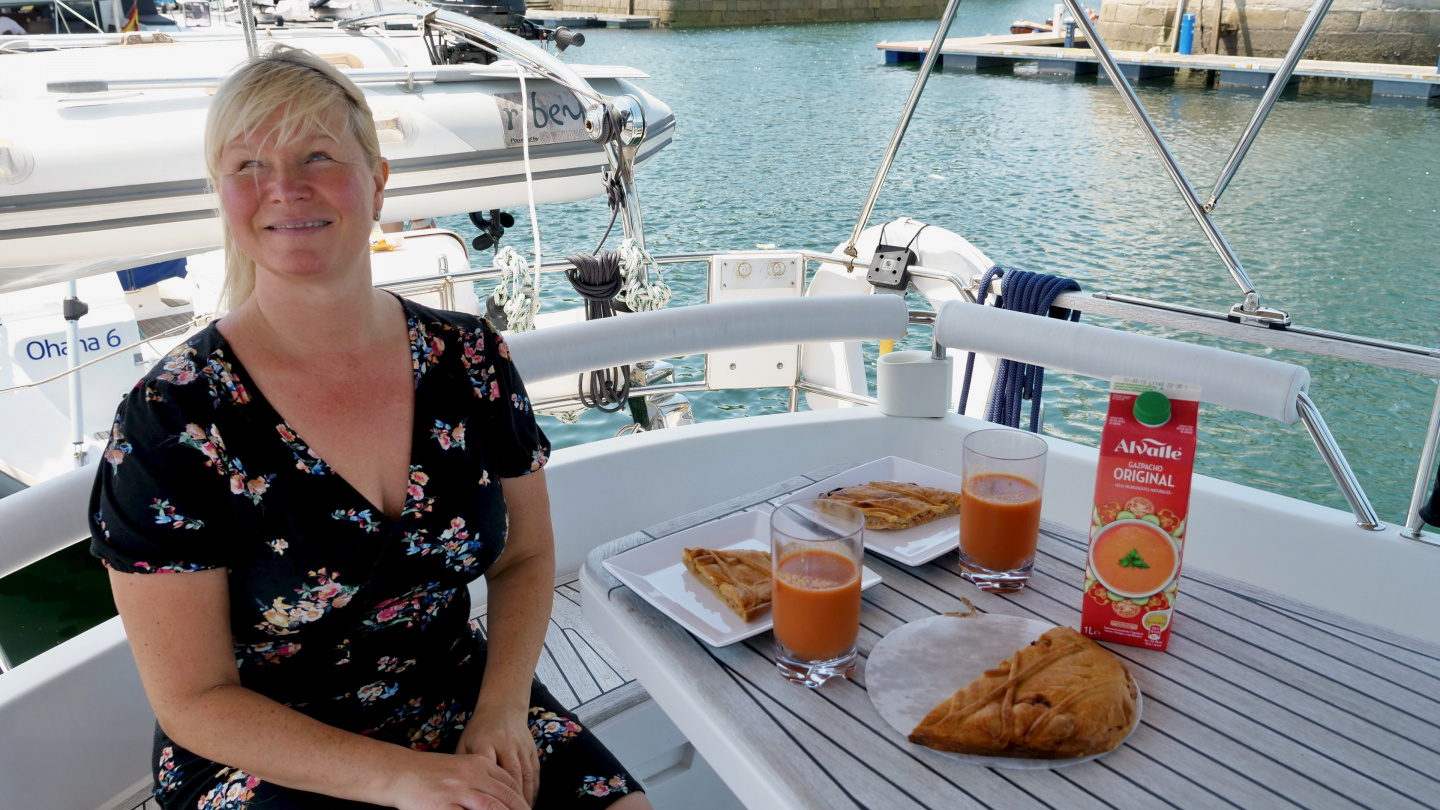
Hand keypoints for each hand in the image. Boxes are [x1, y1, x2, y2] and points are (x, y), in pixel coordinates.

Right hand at [387, 749, 529, 809]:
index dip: (522, 801)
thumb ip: (483, 779)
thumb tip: (503, 797)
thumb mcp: (462, 766)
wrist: (400, 772)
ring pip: (491, 808)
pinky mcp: (443, 806)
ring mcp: (457, 791)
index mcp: (479, 764)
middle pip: (505, 798)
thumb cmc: (431, 772)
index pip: (509, 784)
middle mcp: (471, 775)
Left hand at [456, 707, 539, 807]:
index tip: (490, 806)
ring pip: (525, 775)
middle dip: (512, 799)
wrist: (503, 707)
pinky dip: (534, 789)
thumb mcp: (465, 743)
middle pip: (511, 775)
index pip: (488, 770)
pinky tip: (529, 801)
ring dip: (524, 797)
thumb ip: (462, 765)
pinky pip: (535, 772)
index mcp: (485, 743)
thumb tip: (459, 788)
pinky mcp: (532, 749)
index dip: (490, 790)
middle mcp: (505, 744)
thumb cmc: (479, 729)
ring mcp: (521, 746)